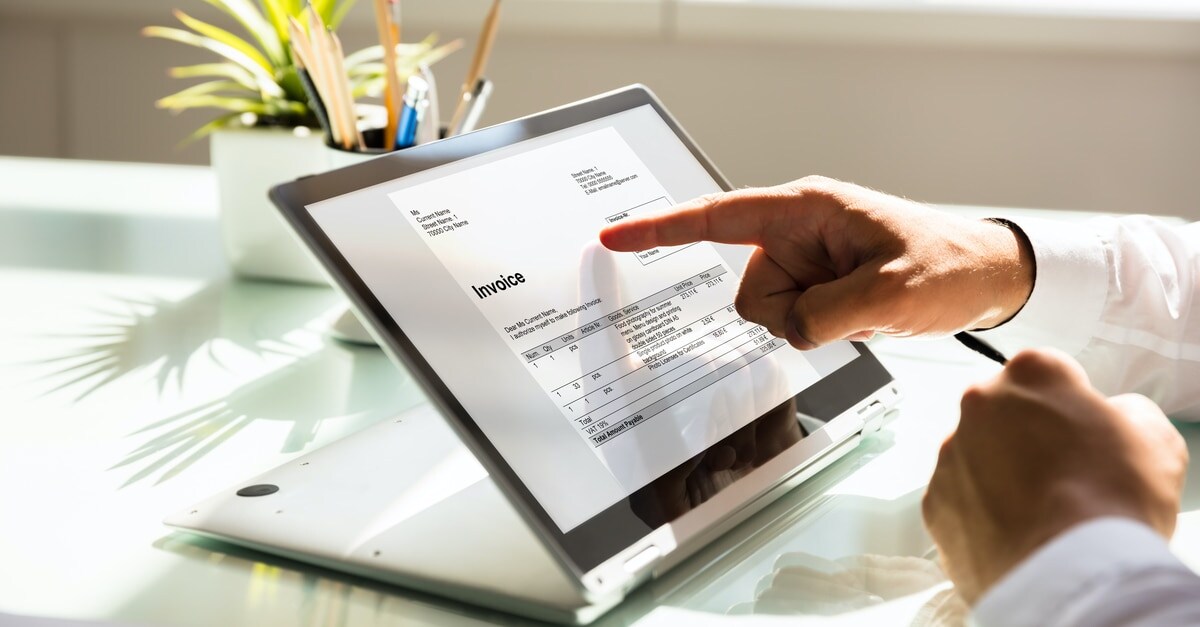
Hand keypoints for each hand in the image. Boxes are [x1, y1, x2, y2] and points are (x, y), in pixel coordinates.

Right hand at [599, 176, 1034, 348]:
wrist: (984, 277)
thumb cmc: (947, 264)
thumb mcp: (890, 292)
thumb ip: (825, 315)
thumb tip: (788, 330)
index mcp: (805, 211)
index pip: (717, 218)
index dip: (660, 229)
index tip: (614, 236)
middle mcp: (798, 233)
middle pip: (751, 291)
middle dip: (792, 313)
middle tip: (848, 307)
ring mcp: (807, 261)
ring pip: (770, 315)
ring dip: (812, 324)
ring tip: (861, 308)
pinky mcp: (817, 286)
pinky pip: (792, 321)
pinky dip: (821, 328)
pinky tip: (858, 314)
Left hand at [922, 348, 1187, 603]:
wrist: (1068, 571)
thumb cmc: (1114, 499)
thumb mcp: (1153, 438)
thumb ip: (1125, 414)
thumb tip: (1111, 419)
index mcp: (1030, 374)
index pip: (1049, 374)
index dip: (1071, 405)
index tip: (1084, 433)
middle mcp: (978, 404)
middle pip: (1004, 412)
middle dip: (1027, 436)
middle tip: (1063, 475)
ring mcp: (950, 454)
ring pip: (976, 456)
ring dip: (1000, 475)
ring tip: (1039, 512)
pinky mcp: (934, 503)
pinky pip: (959, 501)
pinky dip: (980, 514)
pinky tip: (1015, 534)